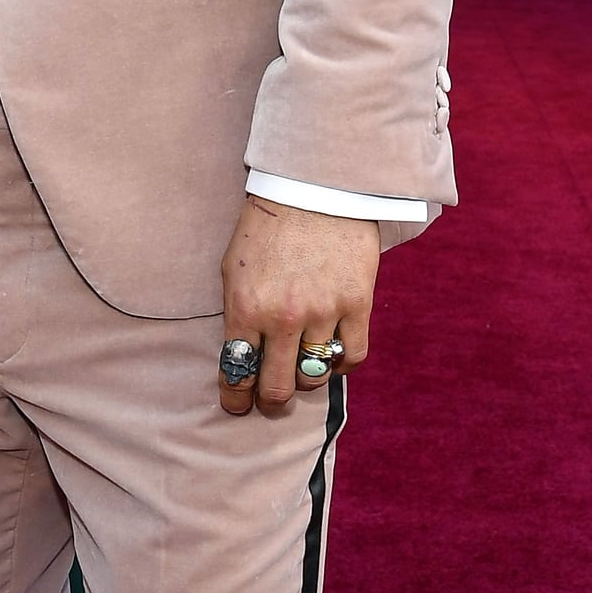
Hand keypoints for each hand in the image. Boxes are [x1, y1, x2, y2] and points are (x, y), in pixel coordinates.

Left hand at [217, 196, 378, 417]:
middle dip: (269, 401)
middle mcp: (283, 317)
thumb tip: (241, 356)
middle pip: (277, 387)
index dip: (235, 398)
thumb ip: (238, 314)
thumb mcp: (233, 269)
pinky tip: (333, 356)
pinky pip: (353, 356)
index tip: (236, 406)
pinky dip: (342, 365)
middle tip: (269, 400)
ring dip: (306, 379)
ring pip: (314, 375)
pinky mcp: (357, 304)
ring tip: (302, 370)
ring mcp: (323, 312)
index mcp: (245, 307)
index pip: (237, 372)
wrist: (313, 186)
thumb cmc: (267, 227)